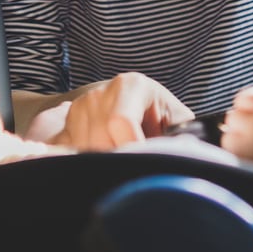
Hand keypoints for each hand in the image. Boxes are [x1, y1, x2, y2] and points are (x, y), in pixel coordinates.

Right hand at [53, 72, 193, 150]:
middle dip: (118, 159)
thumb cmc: (163, 121)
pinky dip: (83, 163)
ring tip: (122, 159)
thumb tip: (187, 153)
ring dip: (102, 162)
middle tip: (135, 165)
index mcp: (132, 85)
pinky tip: (102, 162)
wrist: (136, 113)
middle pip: (99, 140)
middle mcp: (101, 92)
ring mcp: (80, 108)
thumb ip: (182, 133)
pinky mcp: (65, 125)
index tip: (144, 162)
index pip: (120, 122)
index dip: (132, 149)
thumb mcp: (178, 122)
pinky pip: (66, 152)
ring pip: (81, 149)